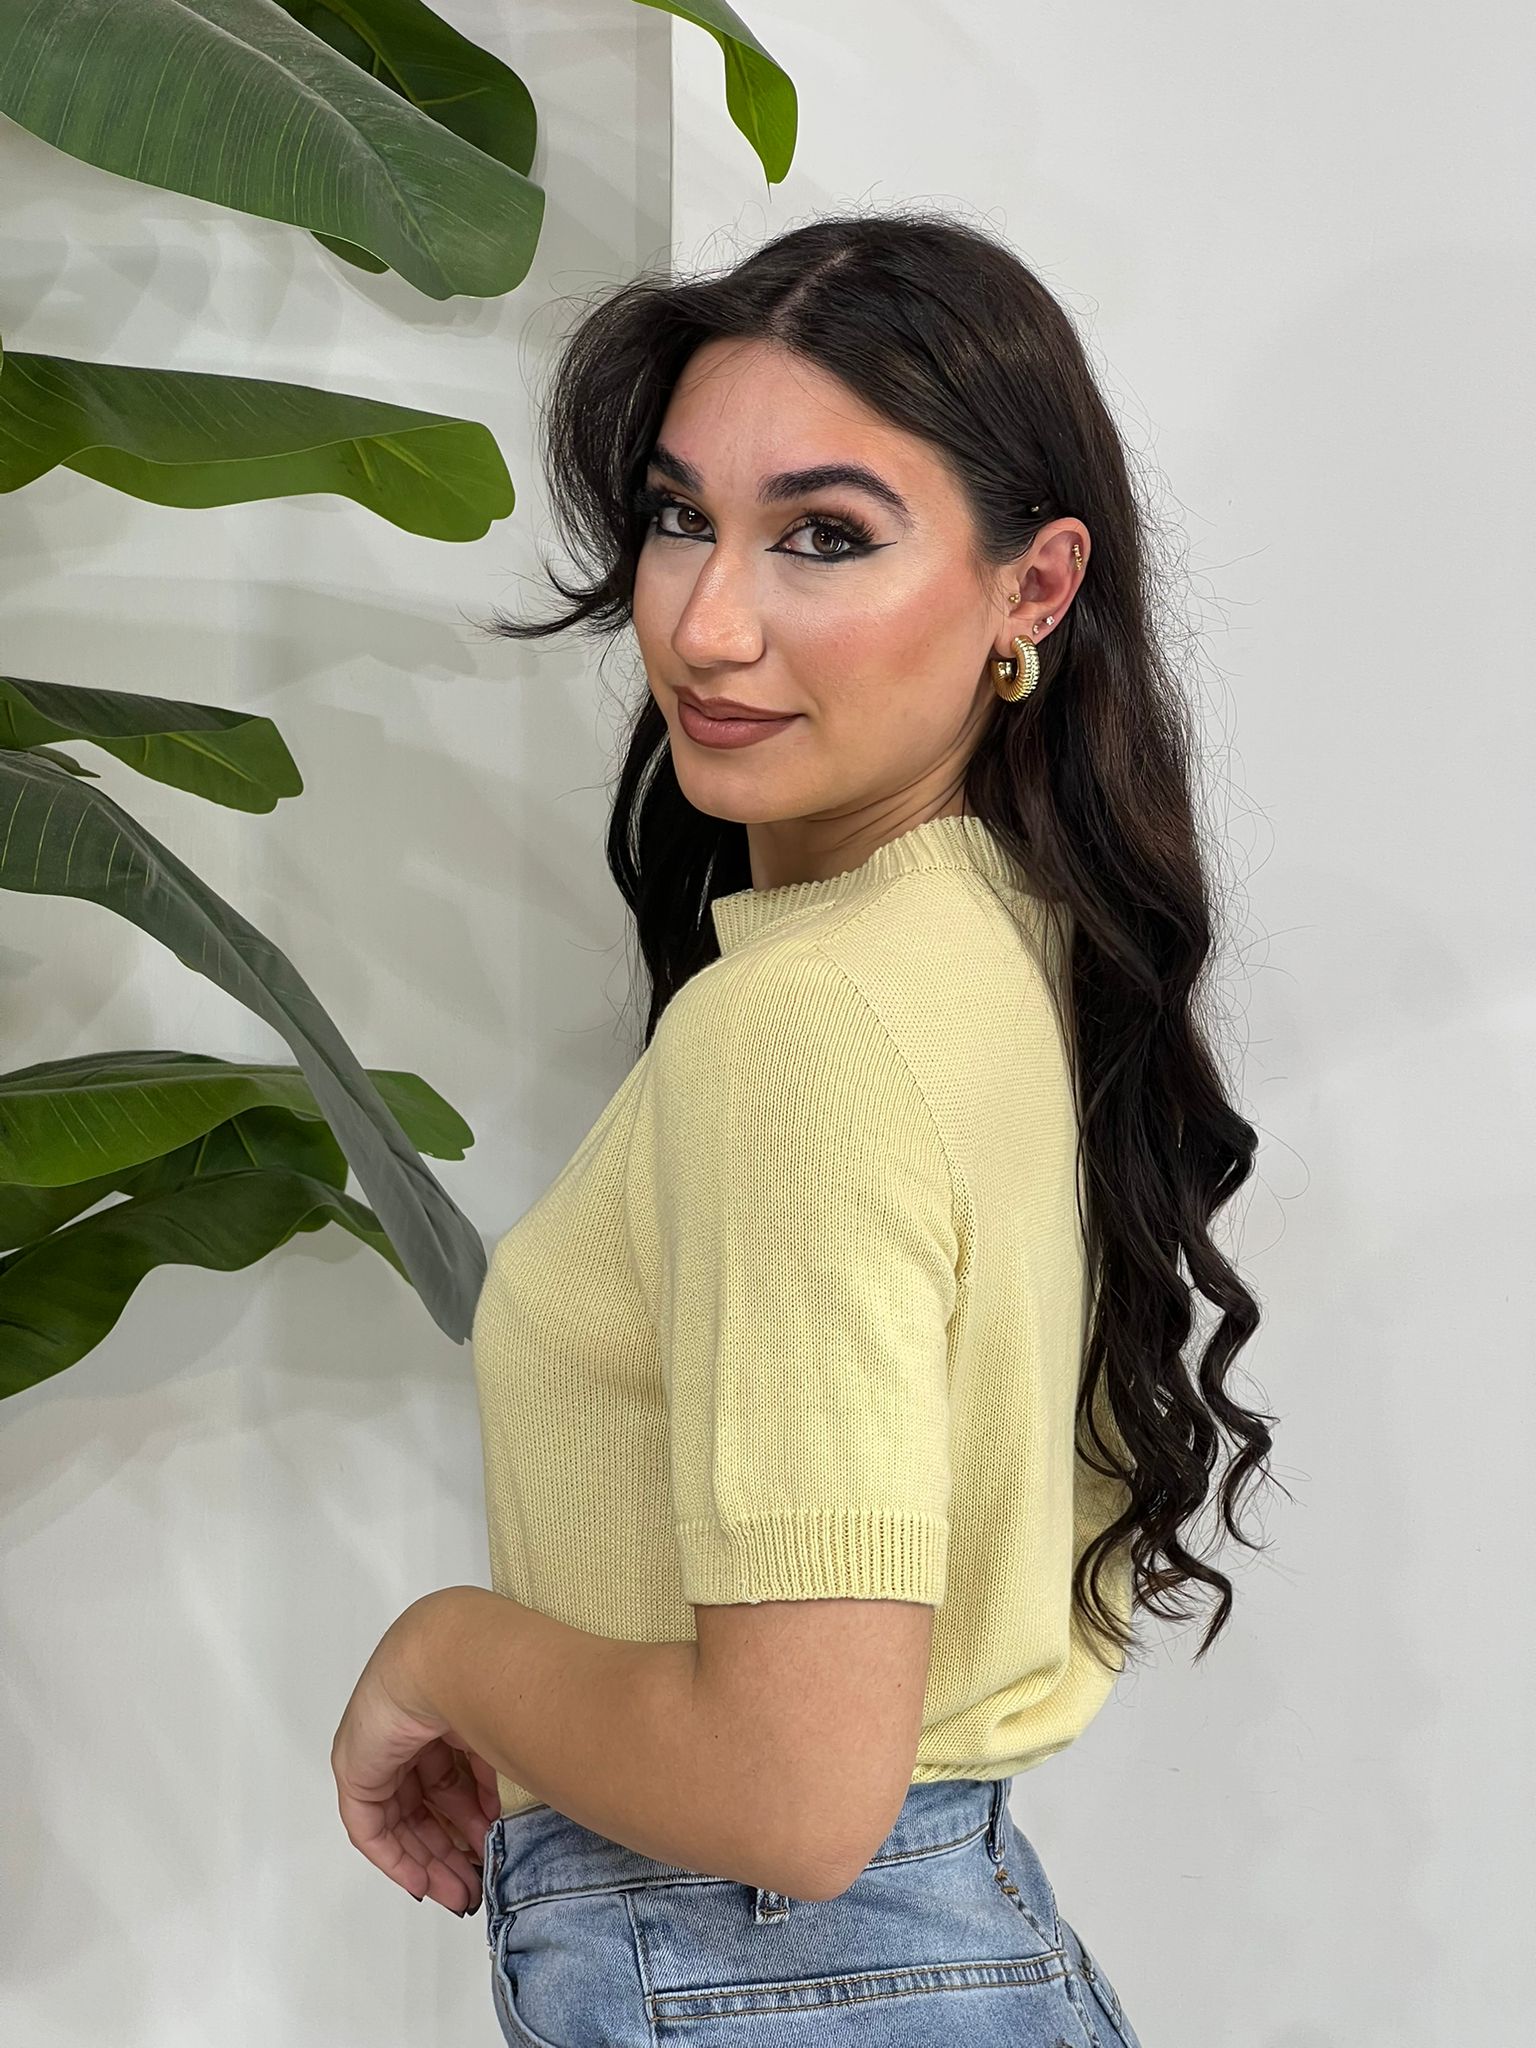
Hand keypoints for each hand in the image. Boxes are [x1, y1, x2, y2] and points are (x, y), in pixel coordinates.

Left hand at [331, 1600, 502, 1914]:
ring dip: (431, 1861)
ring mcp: (378, 1753)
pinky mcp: (356, 1773)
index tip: (490, 1852)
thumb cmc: (483, 1680)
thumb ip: (497, 1778)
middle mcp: (405, 1735)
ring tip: (460, 1892)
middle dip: (452, 1850)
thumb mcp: (498, 1737)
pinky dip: (396, 1858)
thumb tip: (507, 1819)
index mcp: (439, 1718)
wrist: (445, 1661)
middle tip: (474, 1885)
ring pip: (401, 1822)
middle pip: (426, 1807)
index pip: (449, 1781)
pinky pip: (371, 1829)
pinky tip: (422, 1882)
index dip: (470, 1821)